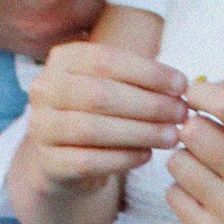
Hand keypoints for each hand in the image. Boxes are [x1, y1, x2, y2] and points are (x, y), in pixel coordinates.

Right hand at [25, 39, 186, 195]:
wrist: (66, 158)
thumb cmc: (100, 113)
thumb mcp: (114, 85)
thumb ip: (140, 80)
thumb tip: (181, 87)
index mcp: (61, 60)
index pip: (106, 60)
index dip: (147, 72)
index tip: (182, 85)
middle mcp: (44, 90)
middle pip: (100, 95)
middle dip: (148, 104)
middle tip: (181, 113)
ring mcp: (41, 127)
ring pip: (93, 129)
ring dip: (140, 132)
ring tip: (172, 136)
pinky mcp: (48, 163)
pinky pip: (88, 161)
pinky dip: (122, 158)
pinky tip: (147, 155)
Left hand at [164, 75, 223, 223]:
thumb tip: (197, 85)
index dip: (202, 92)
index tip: (197, 95)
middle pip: (193, 132)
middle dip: (193, 127)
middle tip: (205, 137)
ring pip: (177, 162)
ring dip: (186, 158)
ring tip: (207, 166)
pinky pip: (172, 193)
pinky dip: (182, 188)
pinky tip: (205, 192)